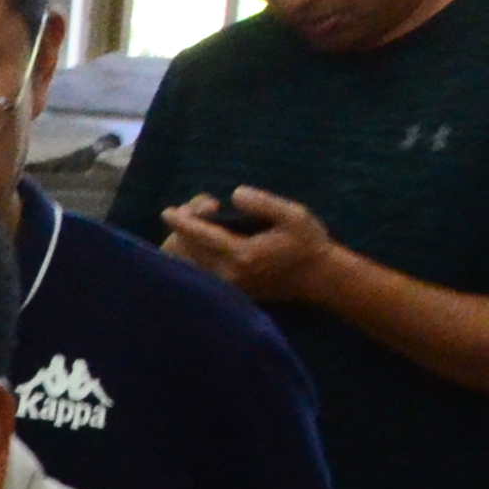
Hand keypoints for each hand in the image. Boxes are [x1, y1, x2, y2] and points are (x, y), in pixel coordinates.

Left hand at [156, 186, 337, 309]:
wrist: (320, 279)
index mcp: (242, 255)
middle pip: (187, 251)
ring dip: (186, 241)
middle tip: (207, 207)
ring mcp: (227, 287)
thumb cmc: (308, 243)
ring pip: (188, 265)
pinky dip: (192, 255)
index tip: (168, 211)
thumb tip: (234, 195)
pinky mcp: (229, 292)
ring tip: (205, 219)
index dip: (181, 221)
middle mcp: (229, 274)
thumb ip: (263, 202)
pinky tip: (205, 238)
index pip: (200, 236)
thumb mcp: (294, 215)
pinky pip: (198, 274)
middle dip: (186, 226)